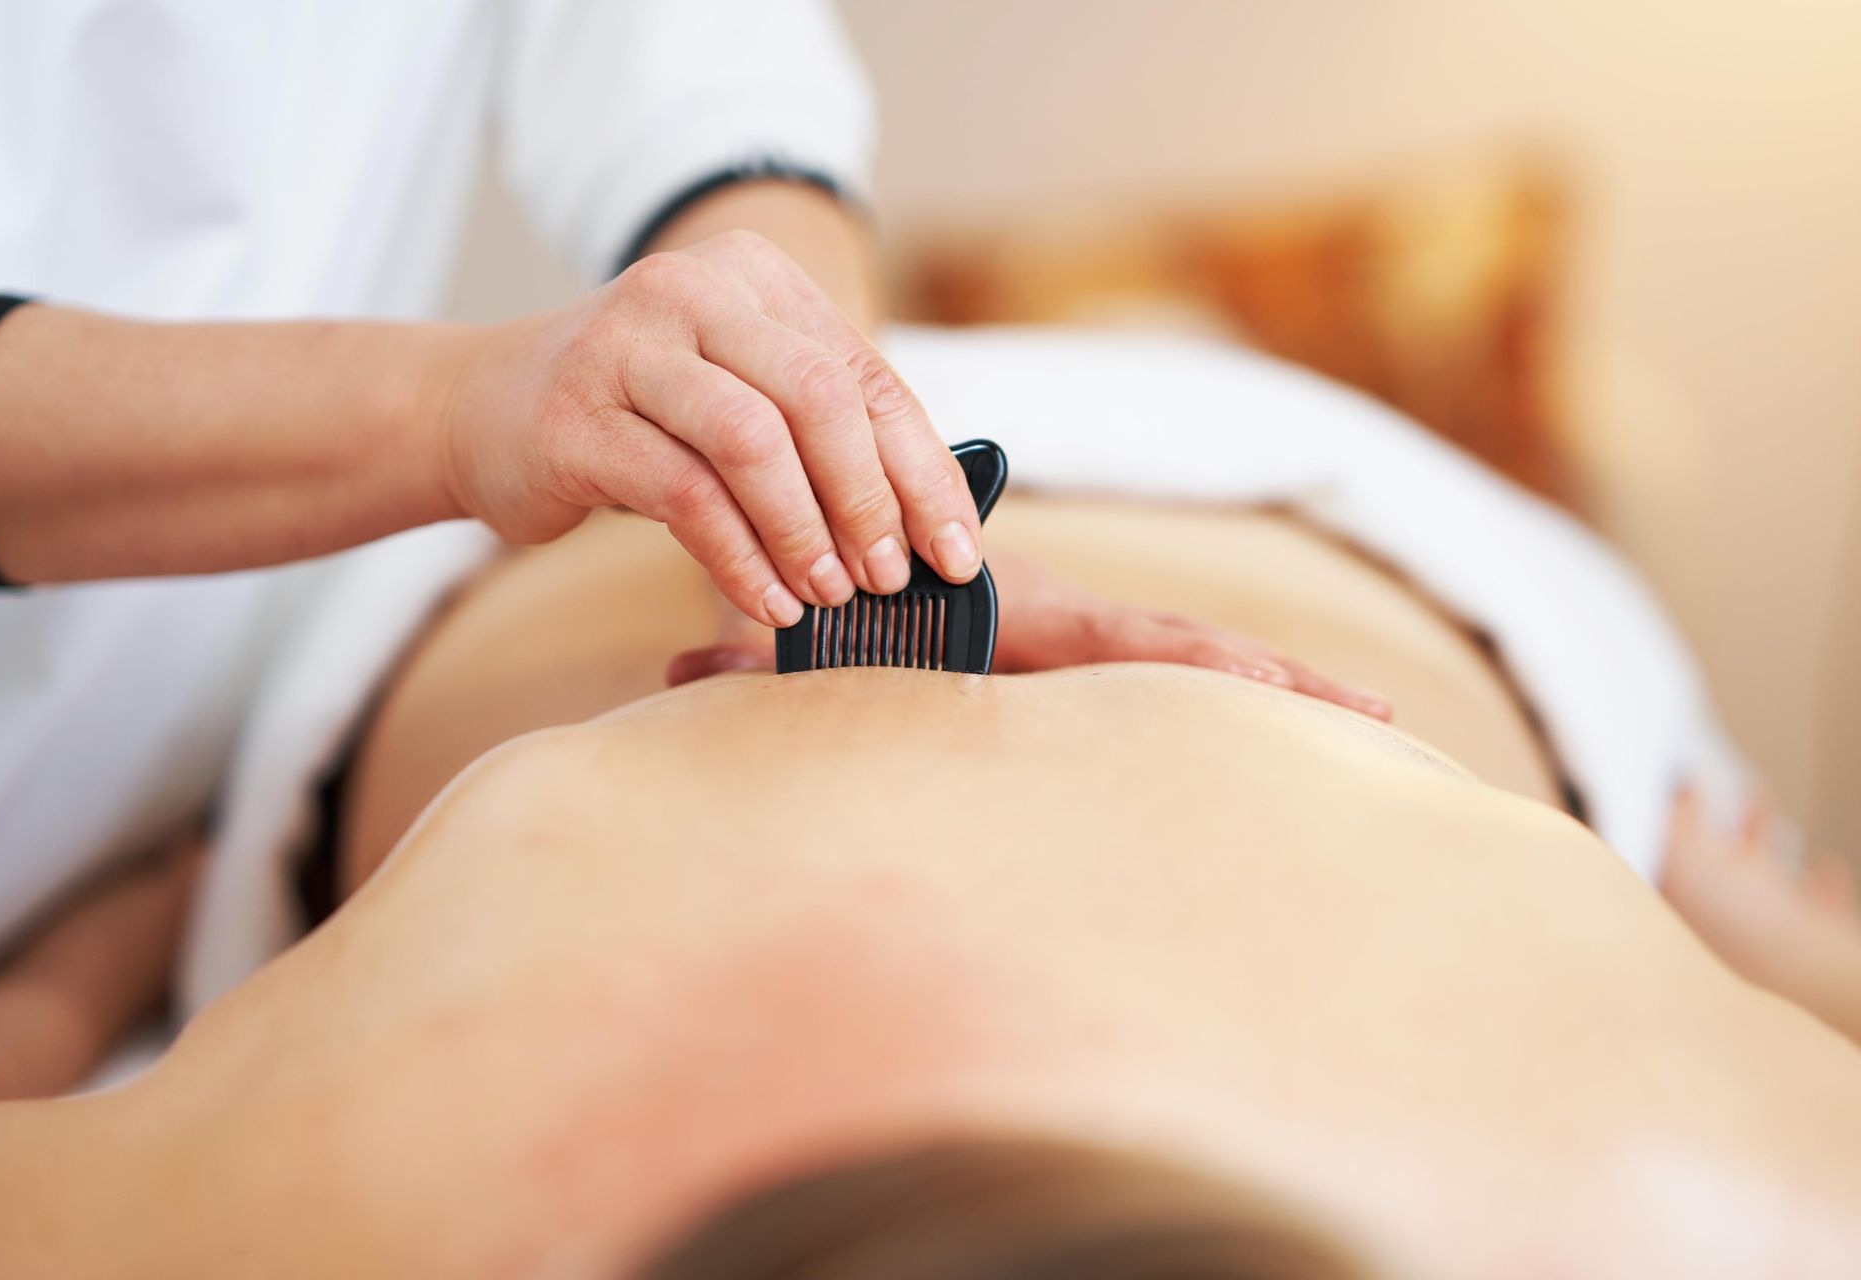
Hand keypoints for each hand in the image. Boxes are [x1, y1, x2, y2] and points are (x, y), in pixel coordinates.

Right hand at [436, 230, 981, 627]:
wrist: (481, 408)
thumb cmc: (638, 416)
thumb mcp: (734, 395)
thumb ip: (818, 432)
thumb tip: (931, 525)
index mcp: (752, 277)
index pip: (864, 374)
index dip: (922, 470)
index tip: (959, 552)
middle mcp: (692, 291)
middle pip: (818, 395)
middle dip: (870, 498)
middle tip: (890, 578)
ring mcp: (627, 346)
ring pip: (752, 440)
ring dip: (805, 530)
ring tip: (829, 593)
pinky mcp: (578, 416)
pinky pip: (684, 493)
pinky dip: (739, 557)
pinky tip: (768, 600)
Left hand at [665, 550, 1391, 719]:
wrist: (861, 507)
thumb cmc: (833, 584)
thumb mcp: (804, 622)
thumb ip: (754, 648)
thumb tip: (680, 666)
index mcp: (1025, 613)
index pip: (1132, 641)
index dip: (1212, 666)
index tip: (1292, 689)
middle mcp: (1069, 624)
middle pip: (1188, 655)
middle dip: (1280, 688)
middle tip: (1383, 723)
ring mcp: (1079, 642)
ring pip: (1184, 665)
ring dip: (1274, 695)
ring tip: (1379, 733)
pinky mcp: (1072, 659)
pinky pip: (1156, 676)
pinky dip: (1221, 692)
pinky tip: (1289, 731)